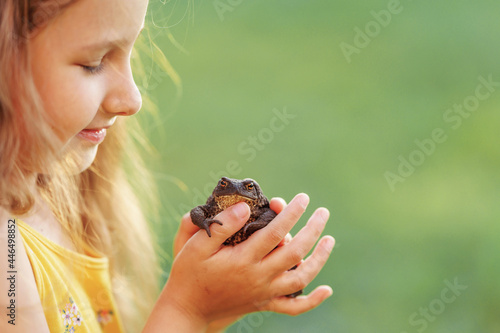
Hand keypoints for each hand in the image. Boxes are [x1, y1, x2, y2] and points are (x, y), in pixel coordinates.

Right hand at [147, 194, 333, 330]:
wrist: (188, 309)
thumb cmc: (189, 273)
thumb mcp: (196, 246)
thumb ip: (221, 226)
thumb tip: (245, 207)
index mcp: (243, 260)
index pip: (275, 232)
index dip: (292, 213)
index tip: (303, 198)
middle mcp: (259, 277)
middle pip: (296, 252)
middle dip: (313, 229)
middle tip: (323, 212)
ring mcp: (264, 293)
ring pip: (301, 278)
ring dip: (320, 258)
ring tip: (330, 239)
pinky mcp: (264, 303)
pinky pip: (294, 307)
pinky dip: (313, 300)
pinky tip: (326, 289)